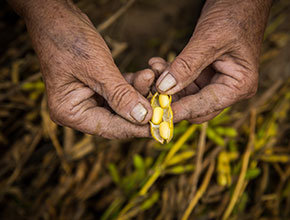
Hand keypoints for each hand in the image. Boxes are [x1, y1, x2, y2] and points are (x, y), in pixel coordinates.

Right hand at [22, 1, 153, 137]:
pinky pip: (120, 92)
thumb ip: (120, 95)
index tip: (161, 126)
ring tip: (150, 75)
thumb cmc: (68, 39)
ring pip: (122, 105)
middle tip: (162, 97)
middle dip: (141, 106)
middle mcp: (79, 110)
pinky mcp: (98, 88)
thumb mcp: (96, 68)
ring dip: (139, 91)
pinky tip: (145, 74)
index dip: (137, 128)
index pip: (110, 128)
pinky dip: (133, 84)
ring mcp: (89, 99)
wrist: (55, 16)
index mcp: (70, 112)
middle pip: (118, 118)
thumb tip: (144, 118)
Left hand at [154, 0, 271, 123]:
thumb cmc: (234, 15)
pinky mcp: (203, 75)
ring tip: (153, 69)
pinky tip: (157, 64)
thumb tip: (164, 88)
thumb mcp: (209, 40)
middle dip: (171, 99)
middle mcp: (228, 89)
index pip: (204, 107)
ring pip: (185, 95)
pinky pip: (182, 82)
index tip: (156, 114)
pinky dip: (169, 75)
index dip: (180, 110)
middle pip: (194, 107)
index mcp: (239, 86)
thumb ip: (187, 65)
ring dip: (166, 86)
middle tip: (150, 91)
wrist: (240, 0)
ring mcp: (214, 82)